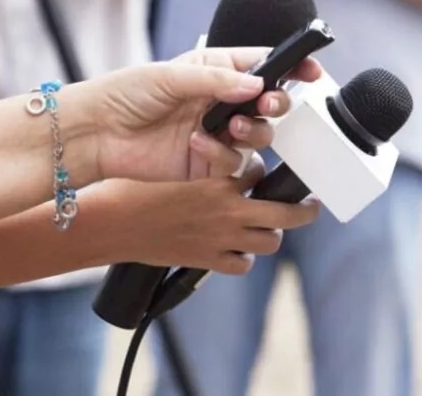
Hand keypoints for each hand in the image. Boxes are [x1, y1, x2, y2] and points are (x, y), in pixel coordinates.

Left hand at [77, 46, 321, 183]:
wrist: (96, 134)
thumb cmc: (126, 94)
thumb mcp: (171, 76)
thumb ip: (218, 80)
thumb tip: (257, 84)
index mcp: (215, 70)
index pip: (263, 64)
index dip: (291, 66)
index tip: (311, 70)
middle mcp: (220, 100)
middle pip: (270, 101)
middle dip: (277, 102)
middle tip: (268, 103)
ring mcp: (216, 132)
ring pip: (259, 133)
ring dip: (254, 129)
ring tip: (233, 126)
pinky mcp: (207, 161)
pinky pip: (234, 161)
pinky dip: (222, 154)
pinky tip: (197, 144)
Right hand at [100, 162, 320, 274]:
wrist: (111, 223)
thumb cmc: (135, 185)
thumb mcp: (175, 162)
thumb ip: (204, 161)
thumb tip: (220, 155)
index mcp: (221, 178)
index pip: (262, 171)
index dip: (265, 172)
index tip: (268, 172)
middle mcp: (228, 209)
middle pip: (286, 214)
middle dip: (303, 211)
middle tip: (310, 207)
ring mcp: (221, 238)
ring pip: (269, 242)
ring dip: (270, 235)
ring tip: (269, 229)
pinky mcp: (207, 261)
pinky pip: (242, 265)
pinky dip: (243, 259)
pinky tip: (236, 250)